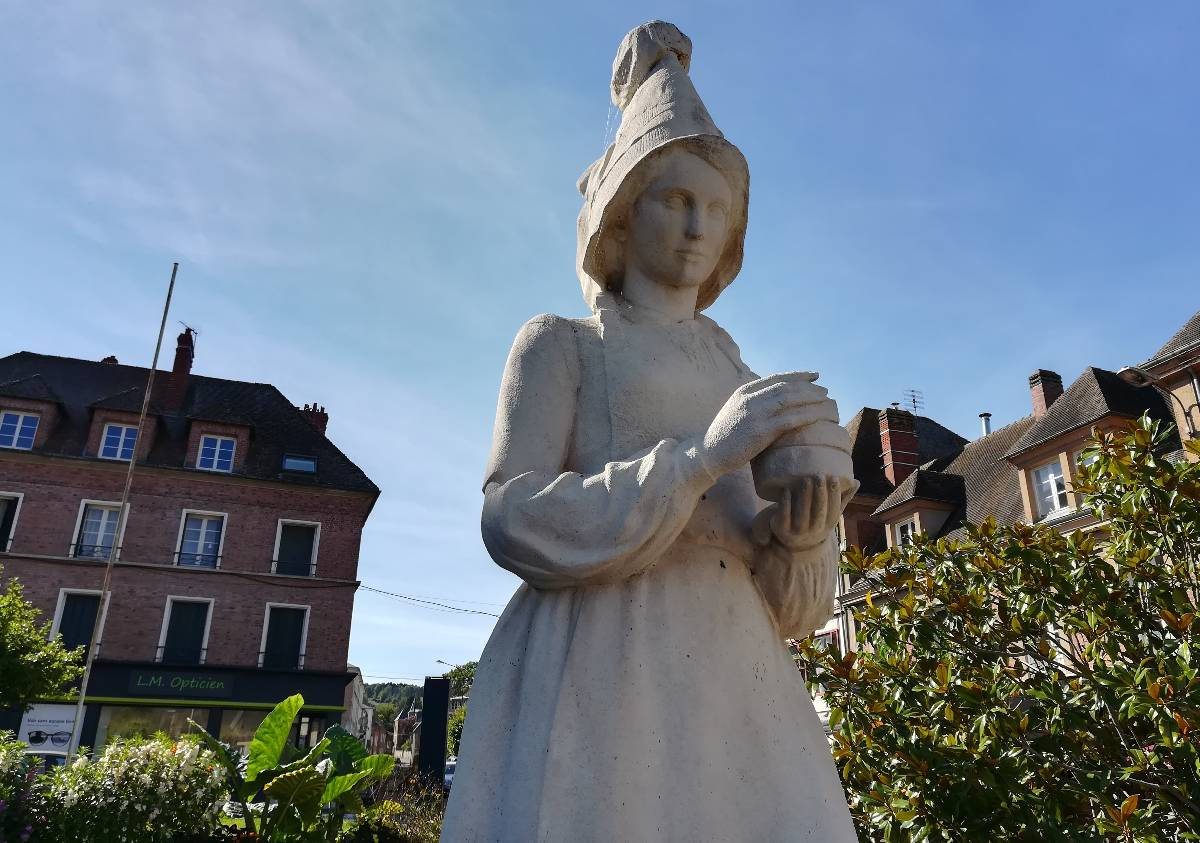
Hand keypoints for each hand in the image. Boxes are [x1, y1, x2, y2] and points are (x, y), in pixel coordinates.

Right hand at [697, 372, 838, 479]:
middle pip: (787, 386)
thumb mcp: (736, 411)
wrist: (708, 453)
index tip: (814, 375)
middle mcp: (750, 398)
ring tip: (828, 401)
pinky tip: (820, 416)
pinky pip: (791, 419)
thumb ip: (753, 403)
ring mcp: (755, 413)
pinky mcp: (761, 431)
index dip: (798, 375)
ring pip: (791, 400)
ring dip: (812, 399)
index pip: (777, 378)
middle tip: (825, 390)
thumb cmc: (724, 436)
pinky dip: (808, 415)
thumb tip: (775, 400)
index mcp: (745, 391)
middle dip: (809, 386)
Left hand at [751, 476, 859, 549]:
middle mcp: (814, 532)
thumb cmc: (814, 520)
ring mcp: (798, 533)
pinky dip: (785, 504)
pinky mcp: (782, 530)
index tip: (834, 478)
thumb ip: (842, 498)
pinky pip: (784, 517)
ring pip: (802, 515)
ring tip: (806, 480)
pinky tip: (787, 491)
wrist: (793, 541)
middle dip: (820, 493)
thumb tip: (856, 482)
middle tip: (819, 475)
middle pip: (819, 512)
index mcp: (827, 526)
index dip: (834, 495)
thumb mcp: (828, 513)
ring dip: (804, 496)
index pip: (834, 511)